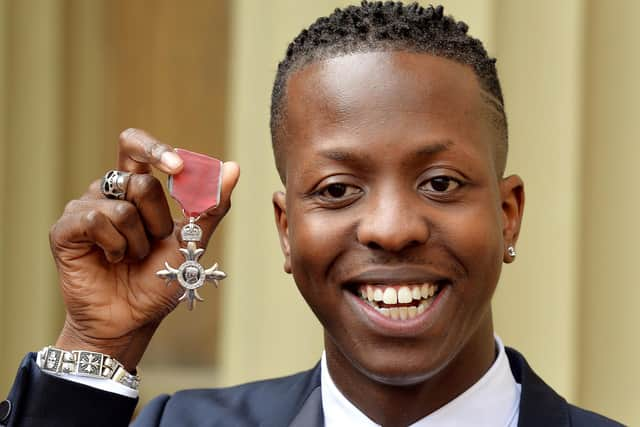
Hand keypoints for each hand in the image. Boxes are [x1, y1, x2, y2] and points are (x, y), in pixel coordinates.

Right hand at [50, 129, 239, 369]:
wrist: (133, 319)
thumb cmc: (160, 279)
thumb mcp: (193, 242)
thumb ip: (211, 206)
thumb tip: (233, 167)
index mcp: (135, 188)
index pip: (136, 146)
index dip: (155, 150)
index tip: (178, 167)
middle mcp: (108, 192)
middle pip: (140, 182)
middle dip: (158, 221)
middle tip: (153, 244)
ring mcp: (83, 208)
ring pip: (121, 207)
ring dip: (137, 241)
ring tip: (131, 258)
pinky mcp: (64, 230)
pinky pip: (95, 221)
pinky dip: (114, 246)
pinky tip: (111, 260)